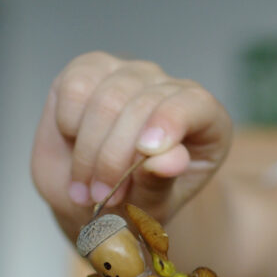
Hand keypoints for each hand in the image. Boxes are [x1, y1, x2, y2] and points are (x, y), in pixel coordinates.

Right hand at [31, 51, 232, 238]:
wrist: (93, 201)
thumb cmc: (136, 205)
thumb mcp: (153, 207)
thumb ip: (161, 183)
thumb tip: (167, 160)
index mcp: (207, 122)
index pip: (195, 105)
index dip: (169, 123)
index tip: (146, 153)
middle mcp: (173, 90)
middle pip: (143, 105)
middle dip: (115, 158)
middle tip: (102, 197)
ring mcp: (133, 75)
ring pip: (107, 99)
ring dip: (89, 151)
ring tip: (87, 188)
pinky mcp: (93, 69)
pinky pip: (77, 87)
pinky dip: (69, 124)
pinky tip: (75, 146)